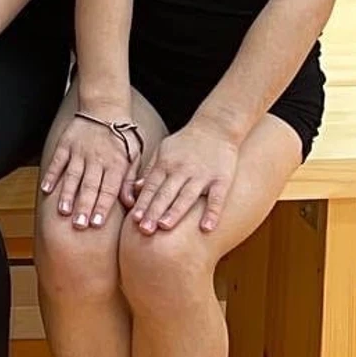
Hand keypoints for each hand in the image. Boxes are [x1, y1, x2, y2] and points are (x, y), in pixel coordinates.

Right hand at [39, 111, 138, 230]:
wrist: (106, 108)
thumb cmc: (122, 137)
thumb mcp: (134, 156)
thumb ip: (130, 181)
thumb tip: (130, 204)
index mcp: (116, 164)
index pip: (109, 189)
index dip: (102, 207)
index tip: (96, 224)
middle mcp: (97, 159)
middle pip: (90, 186)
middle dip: (84, 206)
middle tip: (79, 225)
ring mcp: (80, 151)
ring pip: (73, 175)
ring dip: (67, 194)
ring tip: (63, 212)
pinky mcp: (66, 144)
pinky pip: (58, 161)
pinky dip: (52, 174)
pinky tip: (47, 189)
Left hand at [128, 118, 239, 234]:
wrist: (216, 127)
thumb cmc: (186, 143)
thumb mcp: (164, 151)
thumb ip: (151, 170)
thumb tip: (136, 189)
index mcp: (166, 164)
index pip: (151, 186)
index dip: (142, 203)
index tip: (133, 219)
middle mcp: (182, 170)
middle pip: (165, 193)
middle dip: (153, 211)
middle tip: (143, 229)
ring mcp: (202, 175)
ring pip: (186, 196)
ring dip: (175, 212)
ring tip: (164, 227)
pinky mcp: (222, 180)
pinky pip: (216, 198)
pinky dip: (212, 213)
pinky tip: (206, 228)